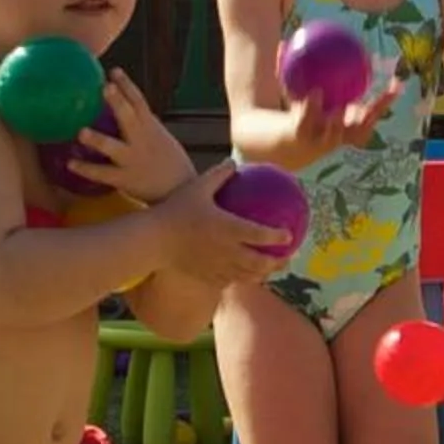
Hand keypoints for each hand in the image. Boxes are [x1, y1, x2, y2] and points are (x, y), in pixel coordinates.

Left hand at [66, 71, 193, 203]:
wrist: (182, 191)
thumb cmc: (170, 163)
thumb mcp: (160, 137)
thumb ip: (143, 124)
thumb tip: (125, 108)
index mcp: (151, 127)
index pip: (139, 101)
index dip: (126, 85)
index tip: (114, 71)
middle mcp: (142, 140)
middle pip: (129, 117)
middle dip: (118, 102)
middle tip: (105, 88)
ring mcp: (133, 160)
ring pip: (113, 147)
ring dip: (97, 140)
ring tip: (82, 132)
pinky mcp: (126, 179)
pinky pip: (103, 174)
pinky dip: (86, 168)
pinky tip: (70, 164)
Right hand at [155, 163, 299, 286]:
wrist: (153, 241)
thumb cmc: (175, 210)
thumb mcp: (197, 187)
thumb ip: (218, 175)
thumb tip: (233, 162)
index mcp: (228, 228)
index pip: (260, 234)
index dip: (277, 236)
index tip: (290, 235)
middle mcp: (226, 251)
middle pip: (259, 262)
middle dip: (277, 262)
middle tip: (288, 257)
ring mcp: (217, 267)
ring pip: (246, 275)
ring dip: (263, 274)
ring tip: (272, 270)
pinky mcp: (206, 276)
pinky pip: (228, 281)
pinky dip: (240, 279)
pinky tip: (244, 276)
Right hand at [282, 76, 403, 164]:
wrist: (304, 143)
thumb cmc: (295, 110)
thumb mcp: (287, 93)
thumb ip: (283, 70)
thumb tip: (281, 43)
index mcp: (303, 130)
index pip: (305, 121)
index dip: (311, 109)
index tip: (315, 93)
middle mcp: (323, 138)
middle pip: (333, 134)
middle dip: (338, 123)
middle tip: (348, 105)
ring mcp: (342, 139)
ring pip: (359, 128)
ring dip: (375, 110)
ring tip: (392, 88)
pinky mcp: (356, 136)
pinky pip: (372, 119)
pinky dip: (383, 103)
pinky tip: (397, 83)